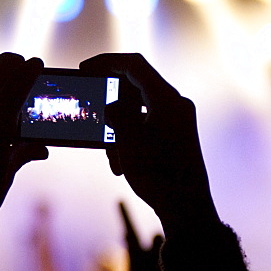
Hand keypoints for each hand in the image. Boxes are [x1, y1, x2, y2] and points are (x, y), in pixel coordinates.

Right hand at [80, 53, 217, 230]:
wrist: (186, 208)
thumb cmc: (159, 174)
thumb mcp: (127, 140)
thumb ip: (116, 113)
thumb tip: (112, 105)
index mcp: (167, 99)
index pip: (134, 65)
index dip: (106, 62)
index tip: (84, 68)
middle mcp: (175, 105)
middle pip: (135, 89)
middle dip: (111, 106)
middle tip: (95, 119)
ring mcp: (177, 121)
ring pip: (138, 112)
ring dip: (118, 130)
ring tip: (112, 157)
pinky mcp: (175, 137)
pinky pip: (146, 128)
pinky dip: (130, 140)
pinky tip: (121, 164)